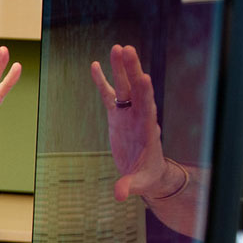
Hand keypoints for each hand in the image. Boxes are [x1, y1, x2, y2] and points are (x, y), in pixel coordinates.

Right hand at [90, 44, 174, 200]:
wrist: (146, 172)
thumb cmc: (146, 176)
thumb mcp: (138, 182)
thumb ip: (129, 186)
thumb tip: (120, 195)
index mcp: (147, 129)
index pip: (147, 107)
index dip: (146, 94)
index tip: (143, 77)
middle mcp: (139, 116)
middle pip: (137, 89)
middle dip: (132, 70)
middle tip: (127, 50)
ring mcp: (128, 113)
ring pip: (125, 86)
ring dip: (121, 68)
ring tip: (118, 47)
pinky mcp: (117, 115)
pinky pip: (109, 94)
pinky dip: (102, 80)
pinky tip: (95, 65)